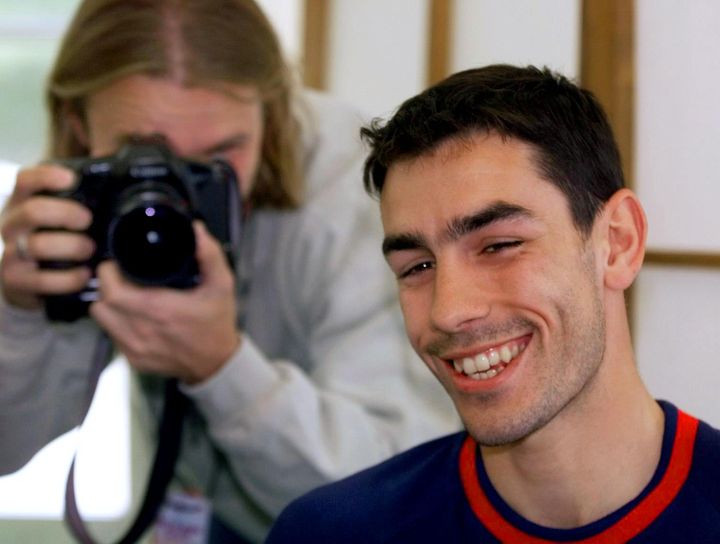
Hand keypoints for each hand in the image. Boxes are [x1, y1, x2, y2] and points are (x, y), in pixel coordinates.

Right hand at [0, 164, 93, 308]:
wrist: (36, 281)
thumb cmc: (60, 240)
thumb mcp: (68, 217)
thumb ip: (84, 197)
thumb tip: (110, 169)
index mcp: (24, 203)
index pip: (26, 180)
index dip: (46, 176)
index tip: (71, 179)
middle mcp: (13, 226)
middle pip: (33, 211)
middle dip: (67, 213)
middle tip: (88, 220)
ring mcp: (10, 254)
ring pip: (37, 245)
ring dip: (71, 246)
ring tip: (90, 249)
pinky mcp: (15, 282)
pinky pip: (41, 280)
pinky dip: (68, 278)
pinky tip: (83, 275)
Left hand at [90, 221, 239, 383]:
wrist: (217, 363)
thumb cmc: (217, 322)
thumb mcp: (222, 285)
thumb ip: (210, 256)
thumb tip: (196, 229)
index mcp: (159, 309)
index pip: (112, 289)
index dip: (110, 272)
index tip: (120, 263)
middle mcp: (141, 330)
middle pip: (101, 302)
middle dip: (108, 284)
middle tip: (123, 275)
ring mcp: (134, 348)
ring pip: (101, 318)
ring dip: (109, 303)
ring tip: (126, 295)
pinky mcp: (132, 360)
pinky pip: (111, 334)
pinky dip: (117, 322)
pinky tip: (134, 316)